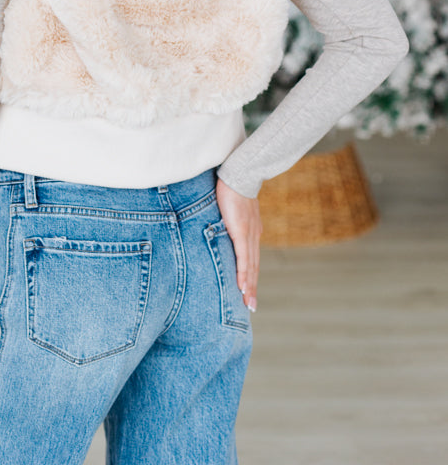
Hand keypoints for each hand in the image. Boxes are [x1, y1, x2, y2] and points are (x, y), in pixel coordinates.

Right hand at [215, 177, 261, 312]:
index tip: (248, 290)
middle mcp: (253, 236)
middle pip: (253, 268)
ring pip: (250, 267)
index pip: (251, 258)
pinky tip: (242, 286)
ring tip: (248, 304)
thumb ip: (232, 216)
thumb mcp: (233, 205)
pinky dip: (244, 274)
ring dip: (249, 287)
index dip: (250, 275)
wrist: (241, 173)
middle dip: (252, 288)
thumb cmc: (235, 185)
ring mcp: (249, 235)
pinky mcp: (242, 232)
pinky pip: (243, 258)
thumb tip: (226, 219)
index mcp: (252, 231)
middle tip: (250, 307)